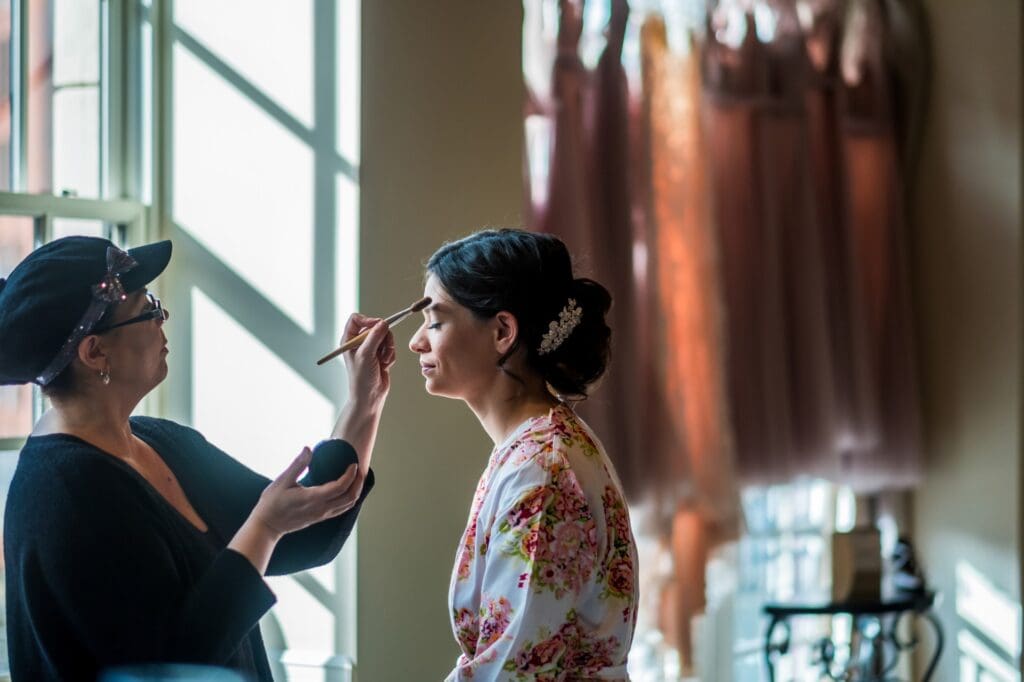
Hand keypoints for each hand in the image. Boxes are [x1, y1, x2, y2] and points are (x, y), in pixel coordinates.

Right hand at [250, 448, 364, 536]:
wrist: (267, 526)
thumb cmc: (272, 503)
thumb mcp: (282, 481)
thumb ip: (297, 465)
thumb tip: (308, 448)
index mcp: (313, 498)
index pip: (340, 487)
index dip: (350, 475)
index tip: (353, 464)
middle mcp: (321, 509)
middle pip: (350, 498)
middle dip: (358, 483)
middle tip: (359, 469)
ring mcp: (322, 515)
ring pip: (347, 505)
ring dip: (355, 491)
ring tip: (355, 477)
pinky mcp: (320, 518)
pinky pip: (341, 508)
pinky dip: (348, 497)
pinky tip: (344, 488)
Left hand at [341, 313, 396, 407]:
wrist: (370, 396)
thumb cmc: (361, 377)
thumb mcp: (366, 355)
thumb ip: (374, 337)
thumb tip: (383, 323)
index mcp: (349, 340)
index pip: (356, 319)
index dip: (368, 319)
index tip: (378, 325)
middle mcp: (359, 342)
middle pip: (375, 326)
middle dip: (382, 338)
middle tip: (383, 348)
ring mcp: (371, 348)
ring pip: (385, 336)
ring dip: (388, 348)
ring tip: (384, 360)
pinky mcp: (381, 354)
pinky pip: (390, 346)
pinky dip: (390, 355)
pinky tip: (385, 365)